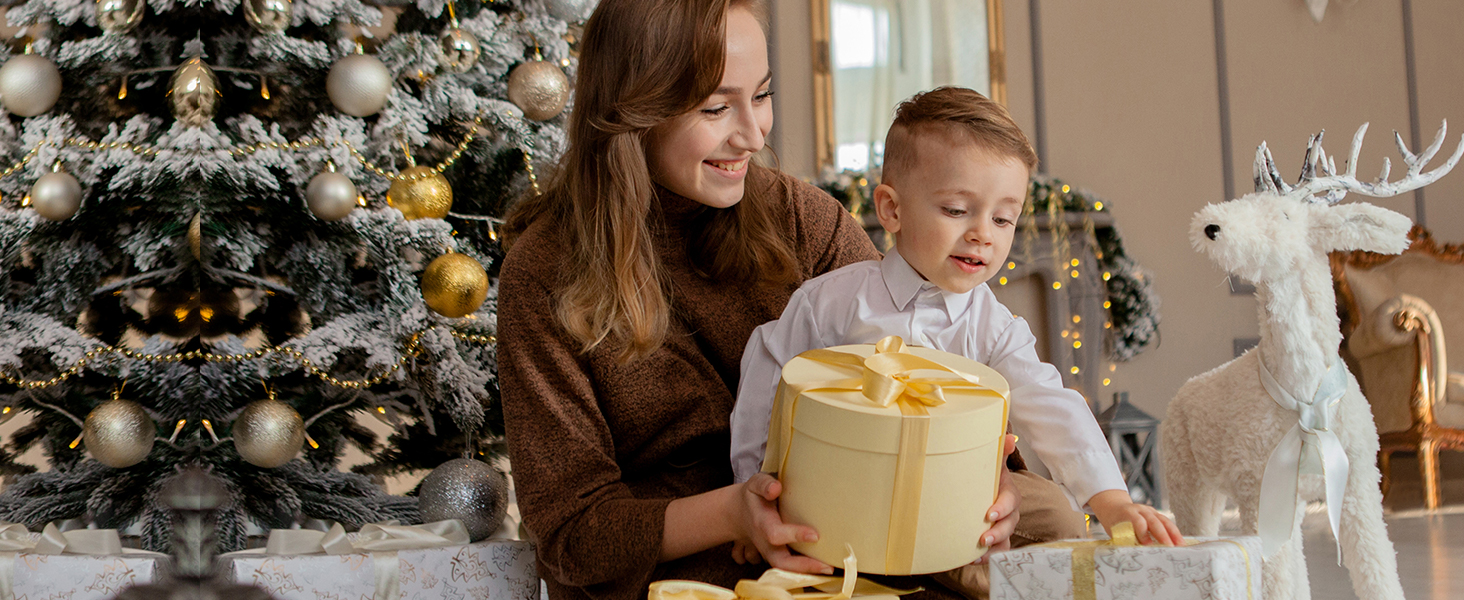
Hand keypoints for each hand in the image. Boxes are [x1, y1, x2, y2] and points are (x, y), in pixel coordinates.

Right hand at [732, 474, 833, 573]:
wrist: (738, 514)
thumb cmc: (753, 497)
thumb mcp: (755, 484)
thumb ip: (764, 484)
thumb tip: (776, 488)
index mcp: (762, 523)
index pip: (776, 534)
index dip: (794, 535)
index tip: (815, 535)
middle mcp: (765, 542)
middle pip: (780, 562)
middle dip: (803, 566)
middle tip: (827, 567)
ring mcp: (770, 552)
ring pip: (786, 569)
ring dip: (808, 571)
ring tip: (830, 569)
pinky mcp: (777, 556)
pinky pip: (790, 568)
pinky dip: (807, 570)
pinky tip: (825, 567)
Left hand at [976, 434, 1020, 563]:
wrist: (977, 492)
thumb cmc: (986, 479)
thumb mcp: (991, 465)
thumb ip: (998, 453)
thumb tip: (1009, 436)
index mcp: (1007, 493)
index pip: (1010, 501)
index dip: (1002, 508)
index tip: (989, 514)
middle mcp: (1009, 513)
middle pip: (1009, 524)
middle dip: (997, 533)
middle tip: (982, 538)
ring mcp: (1003, 528)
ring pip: (1004, 541)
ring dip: (992, 549)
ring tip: (977, 554)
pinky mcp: (995, 541)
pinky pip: (996, 552)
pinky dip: (986, 557)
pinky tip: (972, 559)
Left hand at [1087, 490, 1182, 545]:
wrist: (1114, 507)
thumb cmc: (1115, 524)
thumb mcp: (1116, 531)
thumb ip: (1126, 540)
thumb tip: (1136, 554)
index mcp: (1128, 513)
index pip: (1138, 522)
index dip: (1144, 533)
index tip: (1149, 546)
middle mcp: (1140, 510)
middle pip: (1153, 521)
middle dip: (1163, 535)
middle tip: (1170, 548)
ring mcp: (1150, 510)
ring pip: (1164, 521)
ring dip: (1173, 534)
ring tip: (1181, 546)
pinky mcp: (1156, 514)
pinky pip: (1167, 522)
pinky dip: (1174, 532)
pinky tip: (1180, 542)